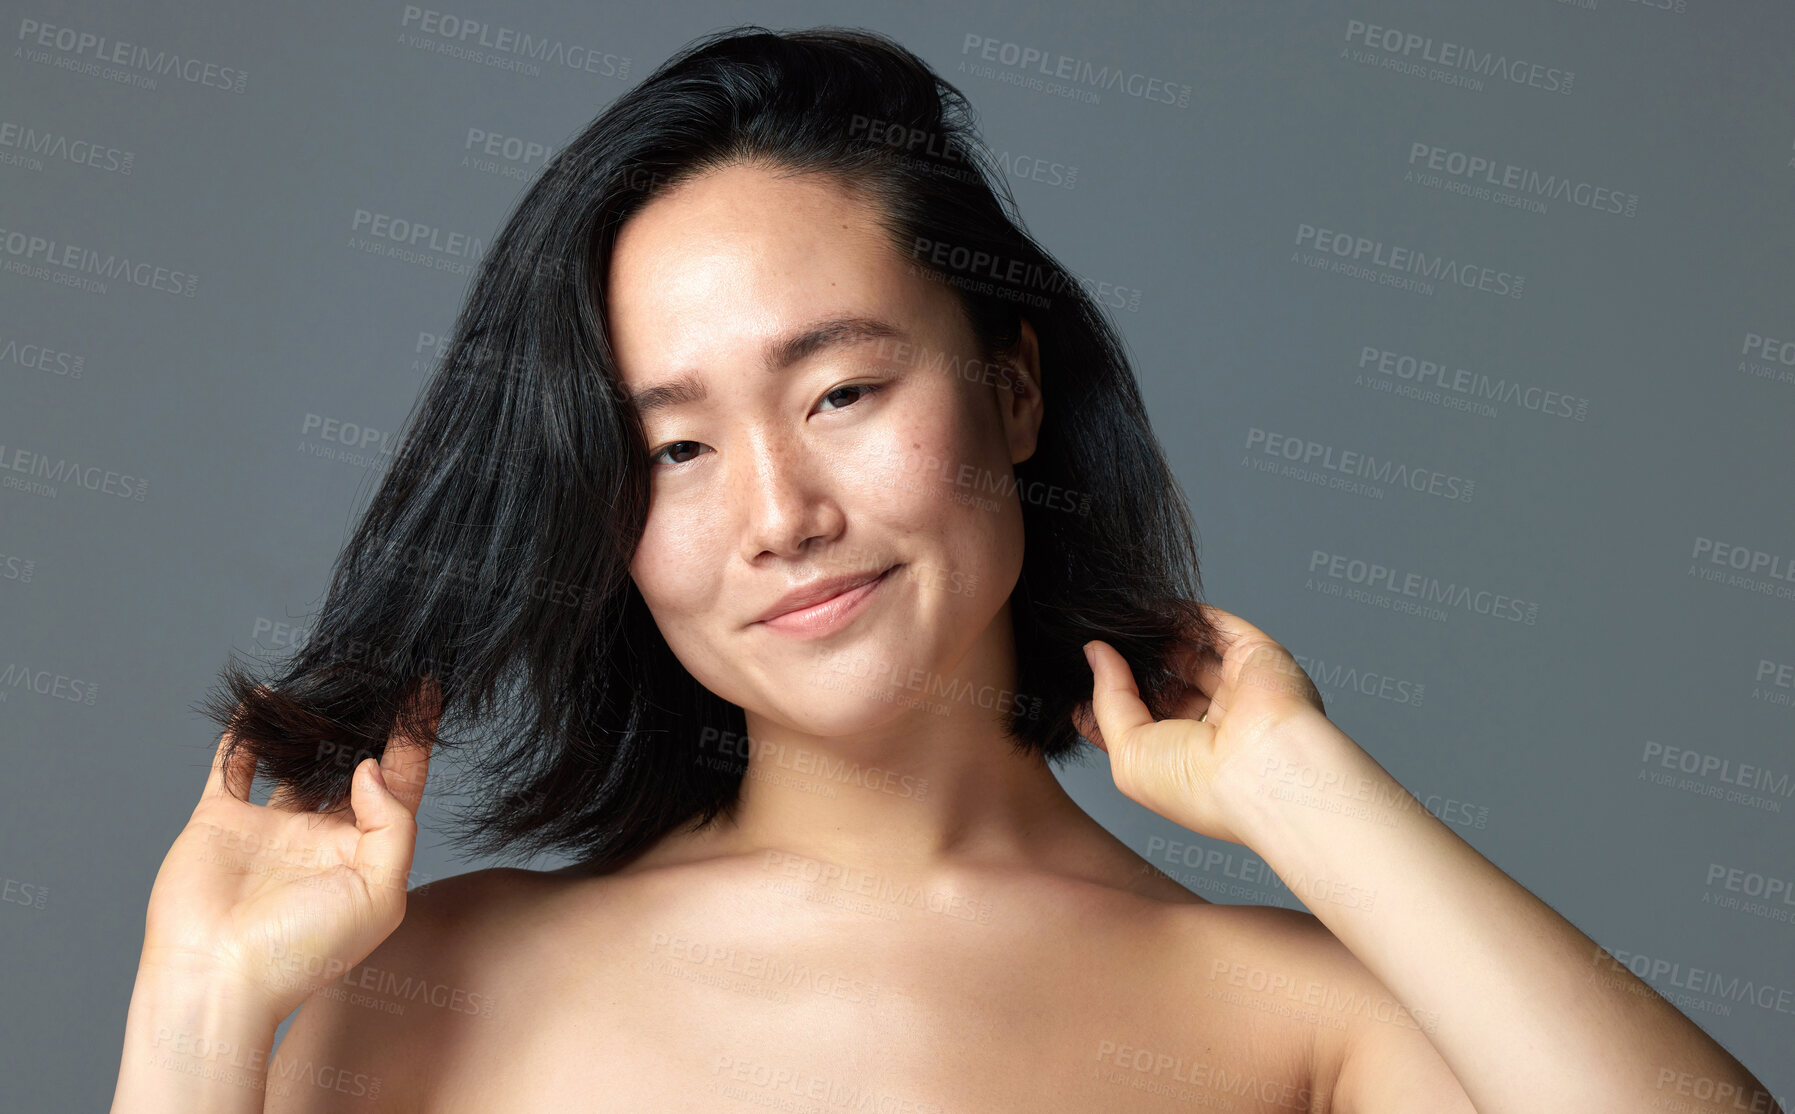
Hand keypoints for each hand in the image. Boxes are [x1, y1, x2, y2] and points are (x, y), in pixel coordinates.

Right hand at [139, 679, 438, 1020]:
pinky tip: (261, 698)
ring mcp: (270, 827)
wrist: (216, 979)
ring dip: (311, 723)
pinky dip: (245, 731)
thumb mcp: (380, 892)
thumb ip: (392, 825)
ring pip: (296, 759)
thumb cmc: (303, 952)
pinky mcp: (221, 821)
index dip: (415, 739)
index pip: (399, 783)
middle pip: (350, 764)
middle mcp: (320, 836)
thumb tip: (372, 768)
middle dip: (366, 724)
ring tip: (330, 678)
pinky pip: (233, 764)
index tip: (427, 692)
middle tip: (379, 674)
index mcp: (363, 853)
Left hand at [1073, 604, 1330, 844]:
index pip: (1141, 721)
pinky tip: (1149, 606)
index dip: (1109, 696)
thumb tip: (1096, 654)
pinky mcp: (1257, 658)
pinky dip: (1186, 616)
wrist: (1262, 772)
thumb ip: (1108, 698)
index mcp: (1185, 760)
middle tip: (1098, 638)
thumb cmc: (1198, 784)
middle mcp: (1214, 727)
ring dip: (1155, 637)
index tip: (1079, 672)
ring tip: (1117, 619)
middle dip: (1133, 663)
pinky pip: (1217, 627)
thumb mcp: (1128, 751)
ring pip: (1191, 653)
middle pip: (1166, 684)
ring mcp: (1238, 691)